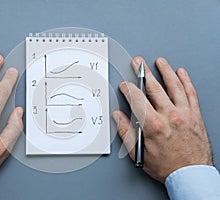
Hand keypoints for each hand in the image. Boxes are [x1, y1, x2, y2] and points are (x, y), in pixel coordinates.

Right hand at [113, 56, 212, 182]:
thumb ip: (126, 132)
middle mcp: (170, 116)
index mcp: (154, 125)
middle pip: (154, 88)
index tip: (125, 85)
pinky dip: (186, 81)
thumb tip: (118, 116)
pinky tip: (181, 73)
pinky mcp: (195, 115)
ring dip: (166, 71)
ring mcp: (185, 114)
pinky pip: (191, 93)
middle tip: (138, 62)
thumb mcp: (139, 153)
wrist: (191, 174)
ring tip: (160, 62)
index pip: (137, 99)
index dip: (128, 89)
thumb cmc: (166, 166)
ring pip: (174, 86)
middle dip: (143, 72)